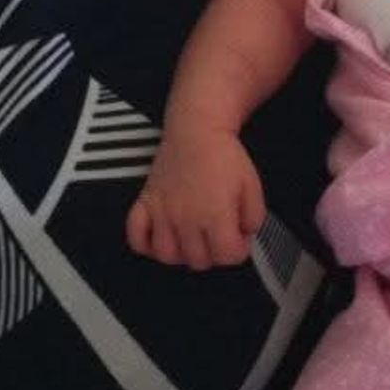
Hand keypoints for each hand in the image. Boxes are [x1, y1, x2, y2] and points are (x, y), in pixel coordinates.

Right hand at [126, 128, 265, 269]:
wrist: (196, 128)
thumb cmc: (225, 156)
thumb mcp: (253, 187)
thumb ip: (253, 219)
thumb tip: (243, 236)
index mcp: (215, 215)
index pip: (227, 257)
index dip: (238, 249)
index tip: (239, 236)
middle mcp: (186, 218)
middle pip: (198, 260)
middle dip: (213, 252)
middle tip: (217, 233)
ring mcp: (162, 212)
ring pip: (167, 255)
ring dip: (182, 253)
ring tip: (192, 238)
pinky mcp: (146, 203)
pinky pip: (136, 236)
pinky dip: (145, 244)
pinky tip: (161, 237)